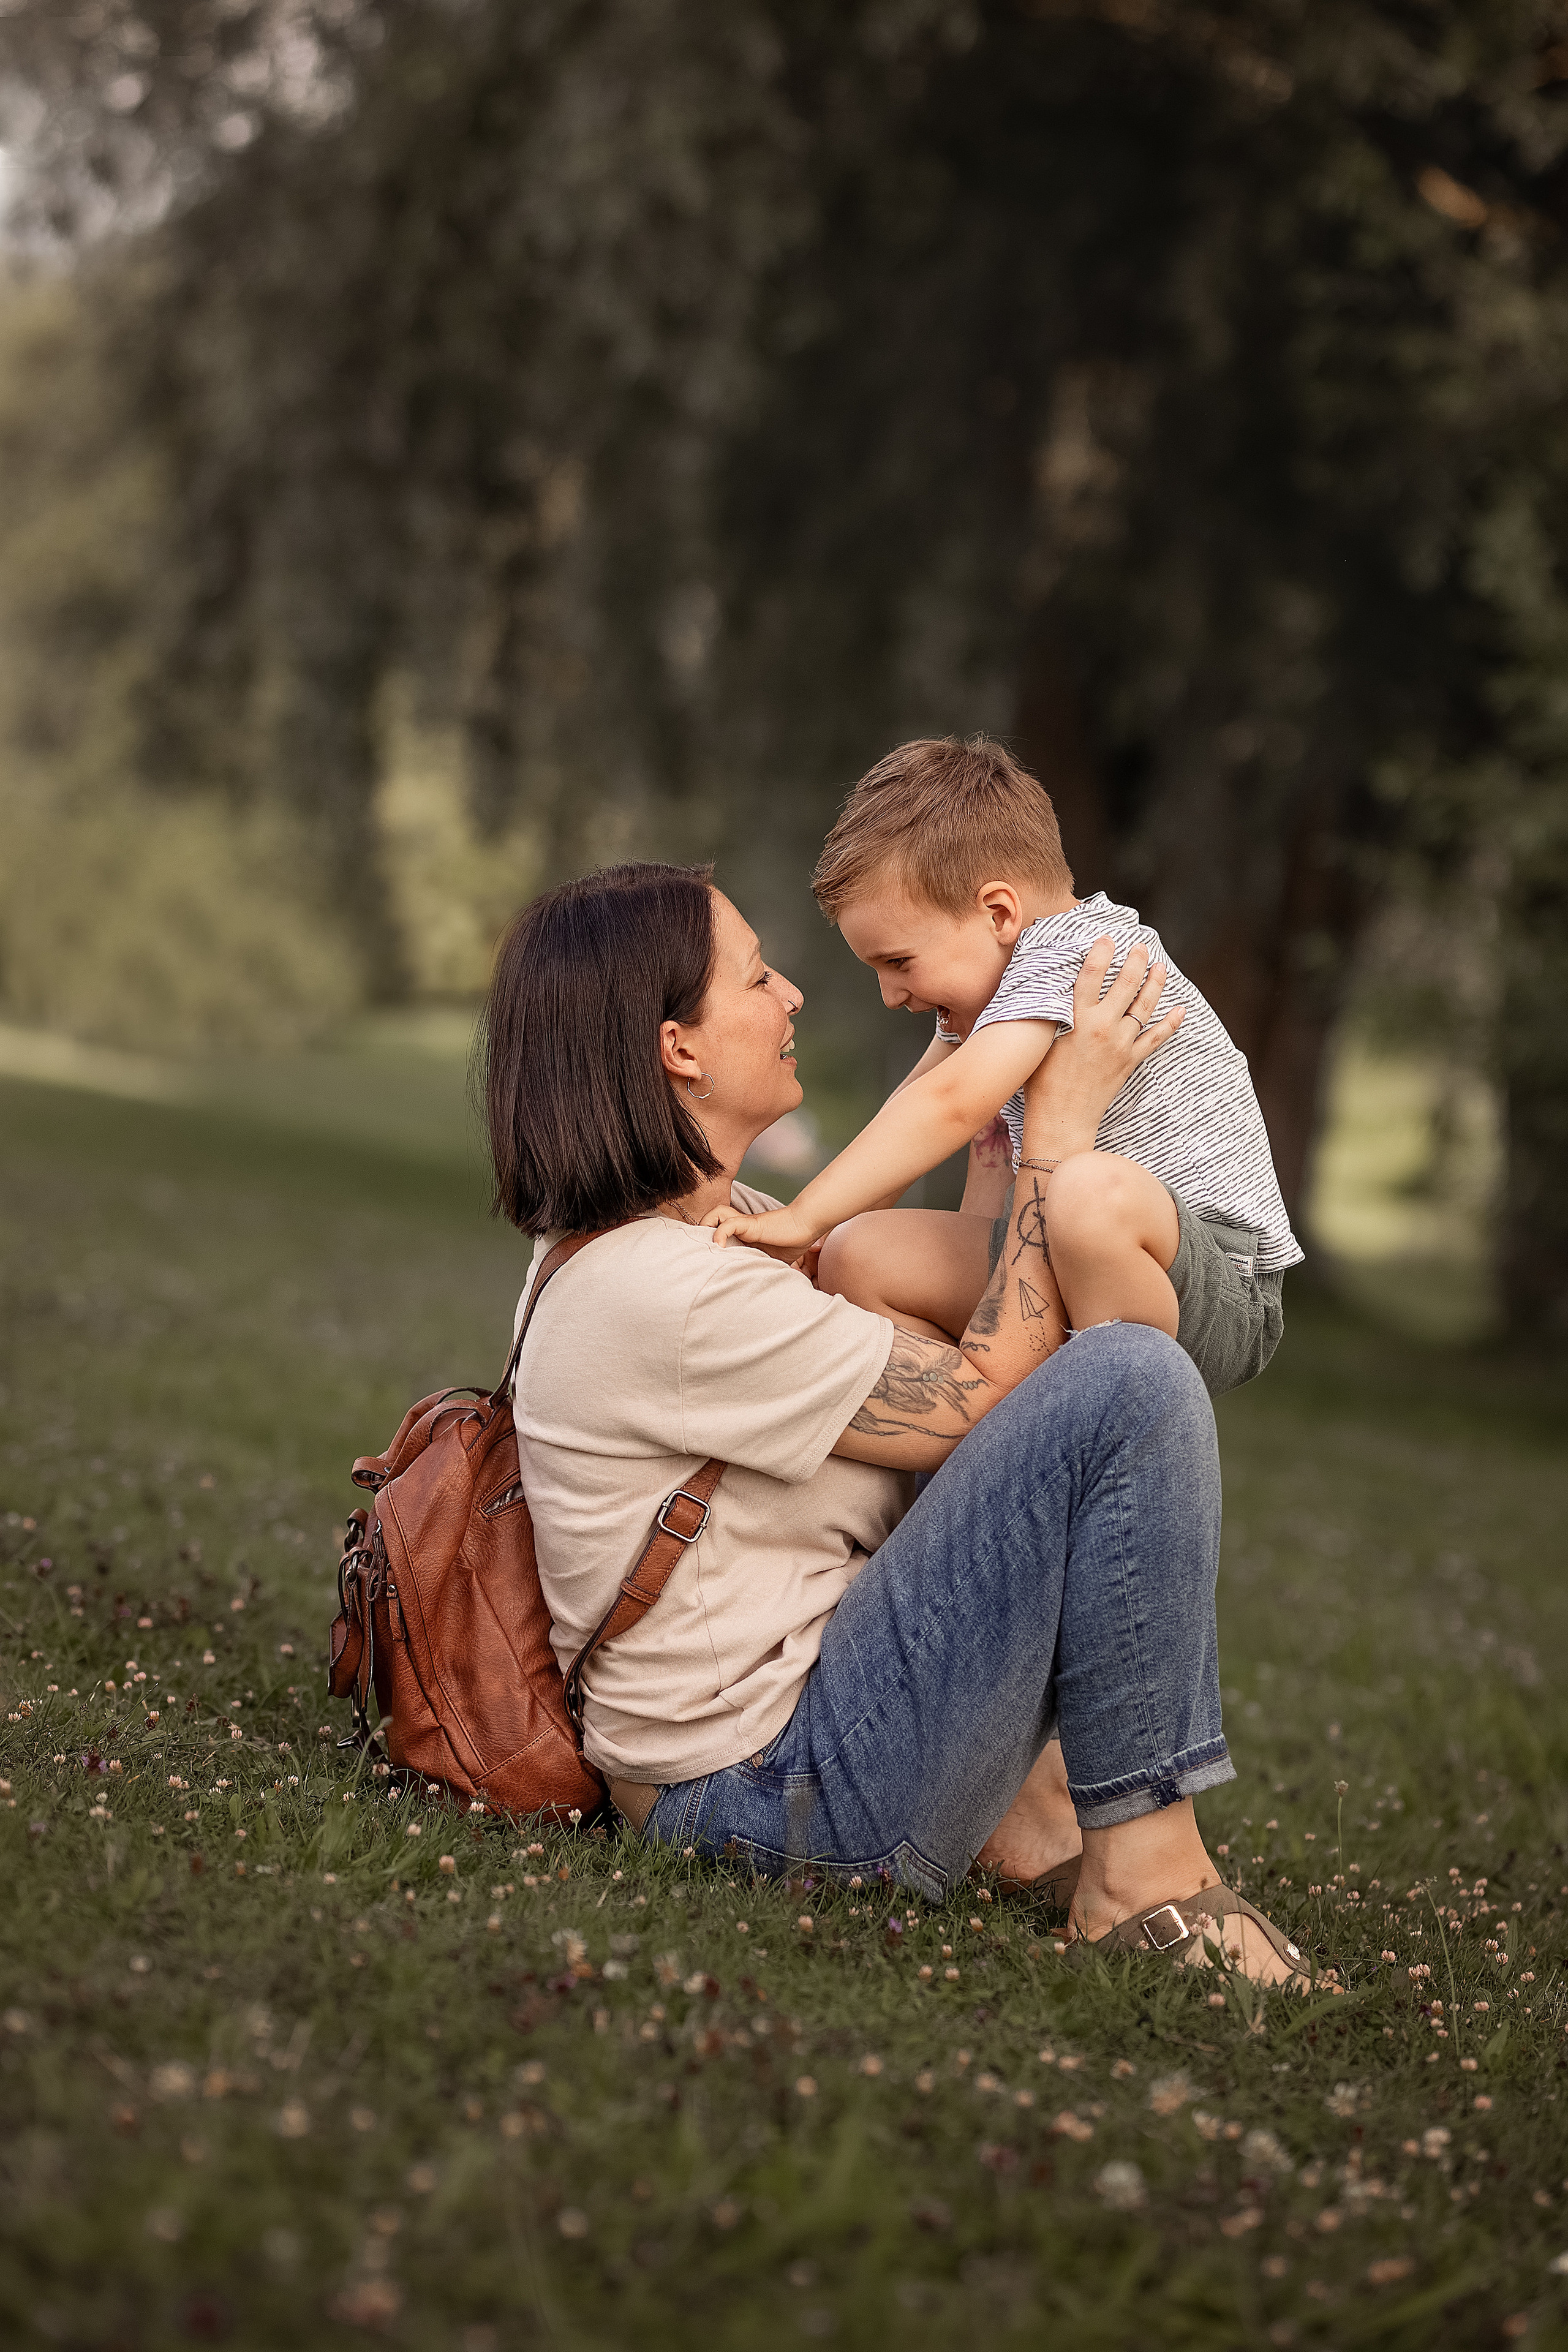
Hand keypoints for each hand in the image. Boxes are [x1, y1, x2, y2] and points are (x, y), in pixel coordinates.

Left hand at [700, 1201, 819, 1260]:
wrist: (806, 1226)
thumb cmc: (793, 1241)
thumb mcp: (775, 1260)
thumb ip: (764, 1267)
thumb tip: (760, 1288)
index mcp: (744, 1233)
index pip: (718, 1228)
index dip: (709, 1238)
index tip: (706, 1256)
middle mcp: (741, 1226)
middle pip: (711, 1217)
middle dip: (701, 1231)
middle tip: (702, 1250)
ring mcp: (745, 1224)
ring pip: (715, 1214)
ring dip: (707, 1227)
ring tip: (710, 1246)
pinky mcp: (751, 1224)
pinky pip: (728, 1224)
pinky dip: (719, 1234)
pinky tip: (719, 1247)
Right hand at [1020, 939, 1182, 1148]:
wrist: (1060, 1119)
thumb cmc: (1040, 1083)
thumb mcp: (1038, 1042)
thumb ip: (1049, 1015)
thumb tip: (1051, 994)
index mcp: (1076, 1020)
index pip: (1090, 976)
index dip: (1100, 954)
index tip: (1107, 938)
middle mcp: (1102, 1028)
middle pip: (1124, 985)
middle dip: (1134, 962)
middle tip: (1140, 947)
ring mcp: (1120, 1045)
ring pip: (1144, 1007)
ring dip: (1154, 984)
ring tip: (1160, 967)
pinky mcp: (1129, 1062)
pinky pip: (1155, 1038)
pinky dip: (1170, 1023)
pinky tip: (1181, 1009)